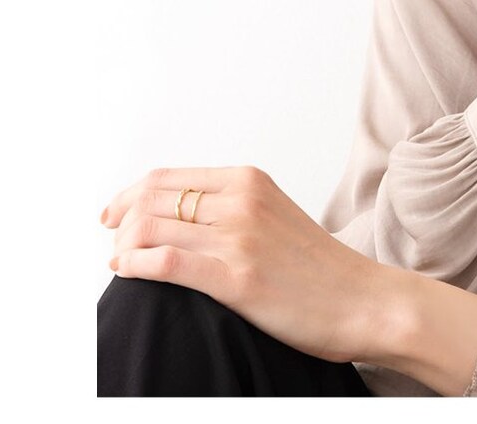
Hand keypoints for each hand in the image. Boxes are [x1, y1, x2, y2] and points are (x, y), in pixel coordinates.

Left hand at [102, 165, 395, 364]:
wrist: (363, 300)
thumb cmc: (319, 268)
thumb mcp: (274, 215)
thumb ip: (232, 208)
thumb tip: (178, 216)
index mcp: (250, 180)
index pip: (167, 177)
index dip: (129, 195)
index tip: (114, 215)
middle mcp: (242, 200)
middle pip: (152, 198)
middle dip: (121, 219)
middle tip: (113, 239)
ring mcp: (239, 237)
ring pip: (152, 227)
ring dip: (124, 245)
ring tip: (121, 261)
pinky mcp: (237, 277)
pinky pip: (167, 263)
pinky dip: (135, 264)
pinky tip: (127, 271)